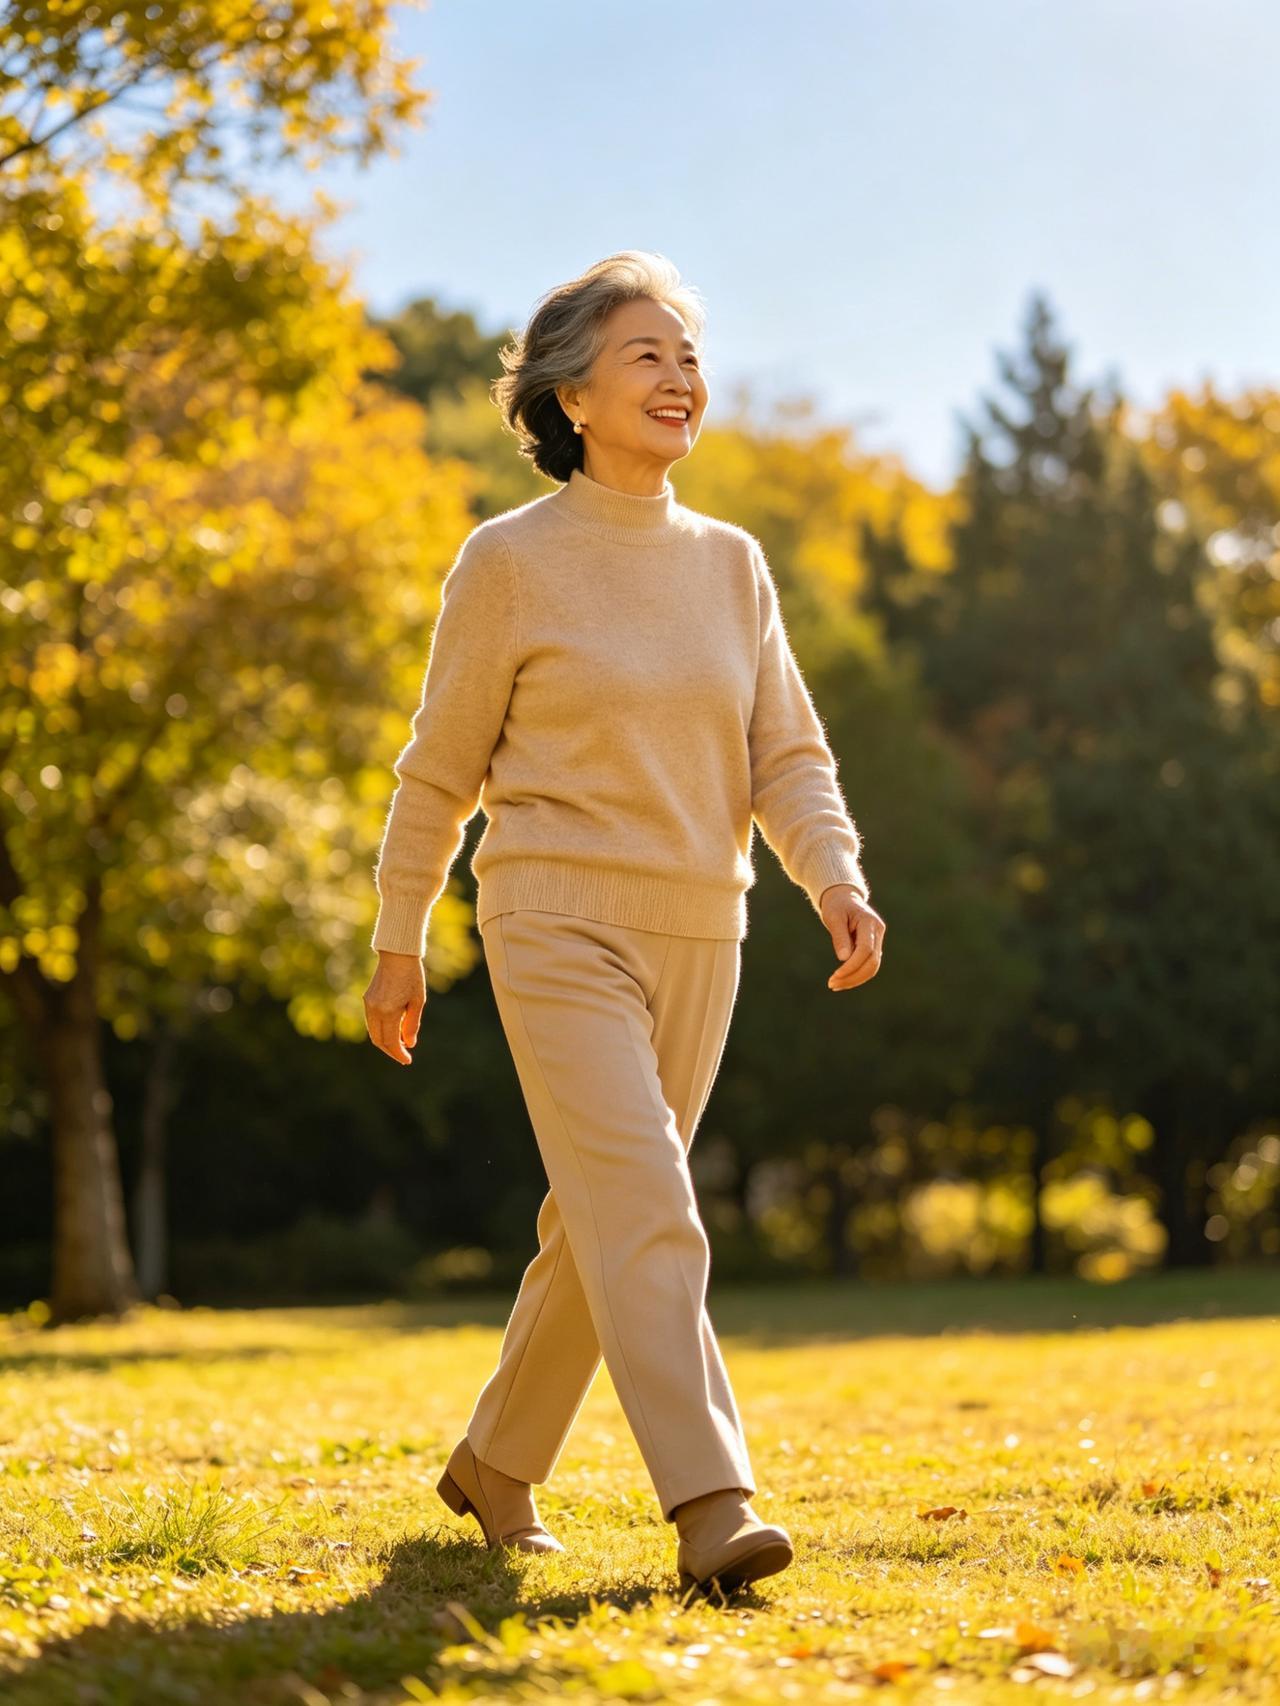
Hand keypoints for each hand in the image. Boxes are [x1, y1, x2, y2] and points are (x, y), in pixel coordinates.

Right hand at [364, 949, 425, 1063]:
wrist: (397, 955)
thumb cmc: (412, 976)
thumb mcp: (417, 1001)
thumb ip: (412, 1024)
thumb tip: (409, 1044)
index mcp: (388, 1011)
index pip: (390, 1042)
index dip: (398, 1054)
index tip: (407, 1060)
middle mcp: (374, 1010)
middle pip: (378, 1041)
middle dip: (391, 1051)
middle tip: (403, 1056)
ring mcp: (368, 1005)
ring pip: (373, 1032)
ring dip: (385, 1042)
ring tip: (400, 1044)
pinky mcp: (367, 999)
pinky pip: (372, 1022)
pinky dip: (381, 1031)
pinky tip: (393, 1030)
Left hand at [818, 885, 884, 991]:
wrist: (843, 898)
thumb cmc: (836, 906)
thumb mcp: (834, 917)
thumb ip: (840, 936)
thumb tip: (844, 959)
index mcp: (870, 922)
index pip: (865, 949)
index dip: (852, 965)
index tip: (835, 975)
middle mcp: (878, 931)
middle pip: (872, 962)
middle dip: (853, 976)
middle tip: (832, 985)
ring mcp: (878, 939)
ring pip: (873, 967)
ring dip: (855, 979)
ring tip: (835, 985)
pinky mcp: (873, 946)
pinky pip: (868, 965)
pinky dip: (856, 975)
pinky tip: (842, 980)